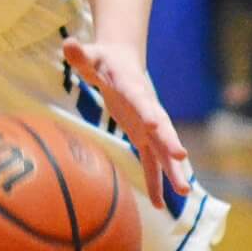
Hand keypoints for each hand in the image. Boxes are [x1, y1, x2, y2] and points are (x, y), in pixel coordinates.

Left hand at [61, 40, 190, 209]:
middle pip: (161, 127)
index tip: (154, 122)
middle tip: (181, 159)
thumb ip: (80, 54)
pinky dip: (156, 183)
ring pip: (162, 150)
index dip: (146, 109)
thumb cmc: (103, 59)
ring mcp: (148, 125)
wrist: (123, 62)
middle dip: (170, 143)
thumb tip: (67, 44)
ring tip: (184, 193)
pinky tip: (161, 206)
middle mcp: (147, 108)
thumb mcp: (90, 55)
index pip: (140, 99)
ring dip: (172, 171)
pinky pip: (152, 163)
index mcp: (133, 87)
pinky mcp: (144, 137)